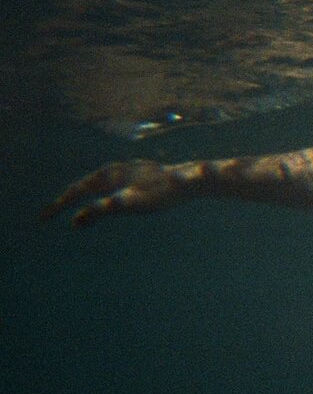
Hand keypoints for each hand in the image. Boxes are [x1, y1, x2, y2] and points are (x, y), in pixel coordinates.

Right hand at [42, 160, 199, 226]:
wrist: (190, 181)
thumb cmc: (161, 192)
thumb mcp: (129, 204)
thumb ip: (102, 210)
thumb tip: (75, 222)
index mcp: (107, 175)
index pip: (74, 191)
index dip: (57, 206)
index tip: (41, 219)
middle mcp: (112, 171)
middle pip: (82, 187)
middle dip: (65, 201)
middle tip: (49, 216)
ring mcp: (124, 173)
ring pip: (95, 187)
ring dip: (81, 199)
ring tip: (74, 215)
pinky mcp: (135, 177)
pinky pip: (110, 188)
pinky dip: (99, 198)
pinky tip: (103, 204)